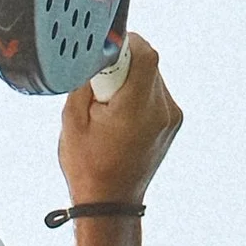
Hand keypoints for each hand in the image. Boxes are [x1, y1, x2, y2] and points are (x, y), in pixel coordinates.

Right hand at [58, 33, 181, 204]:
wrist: (111, 203)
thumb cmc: (87, 165)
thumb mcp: (72, 120)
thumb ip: (86, 81)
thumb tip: (94, 54)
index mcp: (135, 108)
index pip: (144, 54)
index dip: (125, 42)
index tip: (105, 48)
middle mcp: (160, 110)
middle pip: (149, 63)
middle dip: (123, 63)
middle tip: (100, 83)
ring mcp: (171, 117)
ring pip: (153, 76)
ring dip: (131, 78)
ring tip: (109, 105)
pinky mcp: (173, 122)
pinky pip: (156, 92)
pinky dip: (139, 93)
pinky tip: (121, 115)